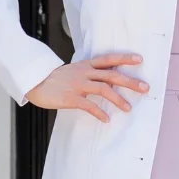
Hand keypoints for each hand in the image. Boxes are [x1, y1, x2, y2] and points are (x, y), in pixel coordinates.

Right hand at [25, 53, 147, 121]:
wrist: (34, 81)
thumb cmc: (54, 78)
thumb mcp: (73, 70)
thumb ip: (88, 73)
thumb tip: (105, 79)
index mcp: (85, 65)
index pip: (108, 59)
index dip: (124, 58)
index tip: (140, 60)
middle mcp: (84, 73)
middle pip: (112, 75)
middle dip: (130, 81)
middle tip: (144, 87)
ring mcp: (78, 84)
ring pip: (103, 89)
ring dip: (118, 99)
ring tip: (128, 108)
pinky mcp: (71, 97)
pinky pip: (88, 106)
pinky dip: (99, 113)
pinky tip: (106, 119)